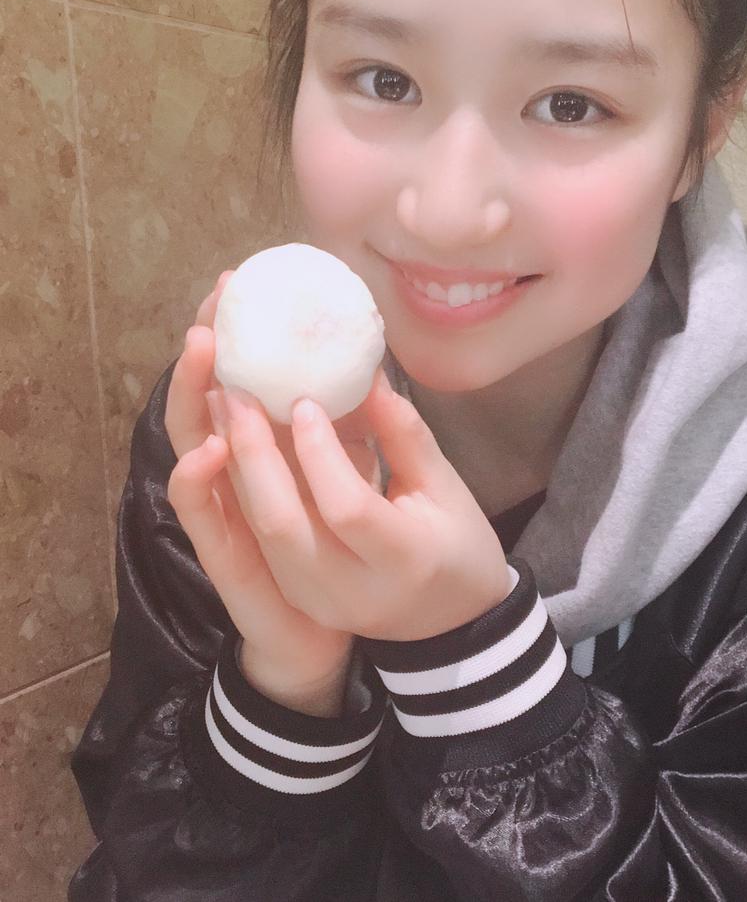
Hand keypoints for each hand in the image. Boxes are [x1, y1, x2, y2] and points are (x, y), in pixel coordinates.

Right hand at [165, 272, 357, 715]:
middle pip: (199, 407)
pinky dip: (199, 484)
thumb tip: (371, 367)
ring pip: (189, 455)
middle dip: (202, 355)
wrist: (320, 647)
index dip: (228, 340)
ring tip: (200, 350)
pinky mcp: (222, 564)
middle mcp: (228, 483)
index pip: (231, 388)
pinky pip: (203, 522)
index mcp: (257, 459)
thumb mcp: (355, 480)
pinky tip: (209, 449)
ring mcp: (219, 522)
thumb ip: (354, 432)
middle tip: (212, 302)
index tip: (235, 285)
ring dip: (190, 402)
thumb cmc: (339, 555)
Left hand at [219, 371, 511, 642]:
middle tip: (236, 392)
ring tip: (221, 407)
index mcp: (406, 560)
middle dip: (253, 453)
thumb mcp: (445, 486)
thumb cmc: (460, 544)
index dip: (320, 452)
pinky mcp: (297, 599)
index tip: (303, 399)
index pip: (346, 507)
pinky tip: (229, 446)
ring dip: (234, 468)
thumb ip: (402, 433)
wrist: (453, 621)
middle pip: (282, 525)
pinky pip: (259, 544)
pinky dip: (240, 492)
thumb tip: (364, 372)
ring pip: (259, 535)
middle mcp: (353, 589)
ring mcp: (319, 601)